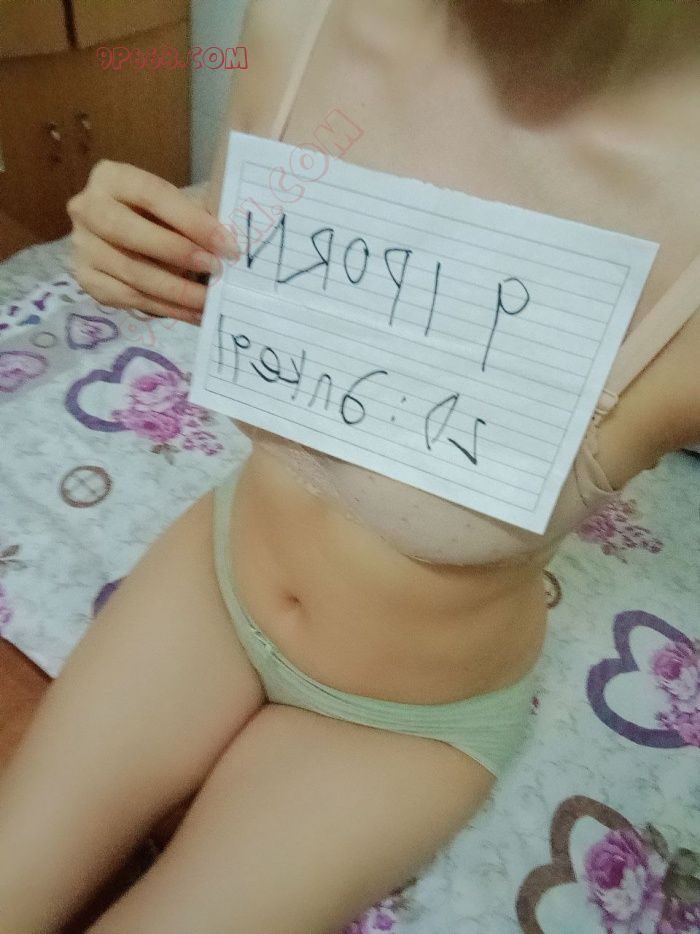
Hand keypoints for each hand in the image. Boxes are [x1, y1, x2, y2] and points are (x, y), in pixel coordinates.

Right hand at [67, 161, 239, 324]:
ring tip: (210, 300)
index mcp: (111, 177)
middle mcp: (87, 208)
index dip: (192, 222)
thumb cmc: (164, 215)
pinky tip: (193, 314)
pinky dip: (167, 309)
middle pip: (131, 233)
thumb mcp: (181, 204)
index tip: (227, 245)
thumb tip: (228, 242)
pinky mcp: (86, 278)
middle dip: (179, 254)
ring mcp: (82, 246)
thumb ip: (200, 215)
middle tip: (217, 270)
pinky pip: (129, 298)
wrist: (132, 234)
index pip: (153, 195)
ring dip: (177, 291)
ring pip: (132, 273)